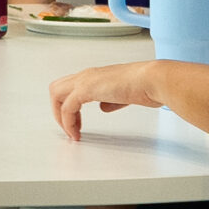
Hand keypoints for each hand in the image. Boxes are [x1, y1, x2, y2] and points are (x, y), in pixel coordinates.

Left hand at [46, 60, 165, 140]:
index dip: (68, 106)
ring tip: (71, 133)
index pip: (69, 87)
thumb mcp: (124, 95)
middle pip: (56, 88)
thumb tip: (103, 107)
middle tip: (69, 128)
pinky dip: (67, 122)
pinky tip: (76, 133)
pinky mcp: (86, 89)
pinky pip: (67, 107)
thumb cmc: (145, 85)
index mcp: (95, 76)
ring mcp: (85, 80)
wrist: (153, 80)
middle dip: (58, 110)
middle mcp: (87, 75)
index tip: (76, 123)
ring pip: (56, 94)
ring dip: (60, 116)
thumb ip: (111, 100)